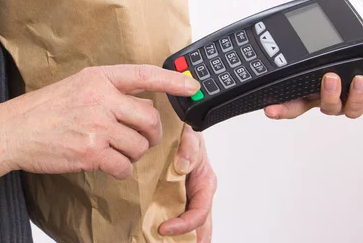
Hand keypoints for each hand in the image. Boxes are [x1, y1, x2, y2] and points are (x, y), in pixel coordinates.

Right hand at [0, 65, 200, 178]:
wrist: (12, 131)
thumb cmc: (43, 110)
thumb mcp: (77, 86)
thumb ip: (108, 90)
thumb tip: (142, 99)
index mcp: (98, 78)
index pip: (144, 75)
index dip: (173, 80)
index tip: (191, 85)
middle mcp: (100, 98)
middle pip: (149, 118)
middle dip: (153, 133)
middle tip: (144, 137)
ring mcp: (96, 126)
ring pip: (139, 145)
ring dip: (133, 153)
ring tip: (114, 150)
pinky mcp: (90, 152)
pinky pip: (124, 166)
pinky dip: (121, 169)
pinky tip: (107, 164)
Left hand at [159, 126, 216, 241]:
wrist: (178, 131)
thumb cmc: (188, 135)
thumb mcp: (190, 137)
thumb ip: (189, 149)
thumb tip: (183, 165)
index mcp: (205, 184)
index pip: (199, 213)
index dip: (184, 225)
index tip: (164, 228)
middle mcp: (198, 195)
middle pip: (199, 227)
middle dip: (191, 241)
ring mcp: (187, 198)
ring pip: (189, 226)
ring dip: (181, 238)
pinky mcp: (175, 198)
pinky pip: (175, 217)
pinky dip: (171, 229)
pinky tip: (158, 236)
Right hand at [263, 25, 362, 118]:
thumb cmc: (360, 41)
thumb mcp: (333, 34)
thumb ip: (311, 33)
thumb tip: (288, 23)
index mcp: (308, 75)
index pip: (286, 91)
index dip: (275, 103)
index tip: (267, 107)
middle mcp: (320, 89)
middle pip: (297, 107)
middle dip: (284, 109)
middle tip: (276, 107)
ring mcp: (339, 97)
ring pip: (329, 108)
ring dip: (330, 95)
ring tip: (334, 77)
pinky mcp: (359, 100)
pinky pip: (355, 107)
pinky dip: (357, 96)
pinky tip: (360, 81)